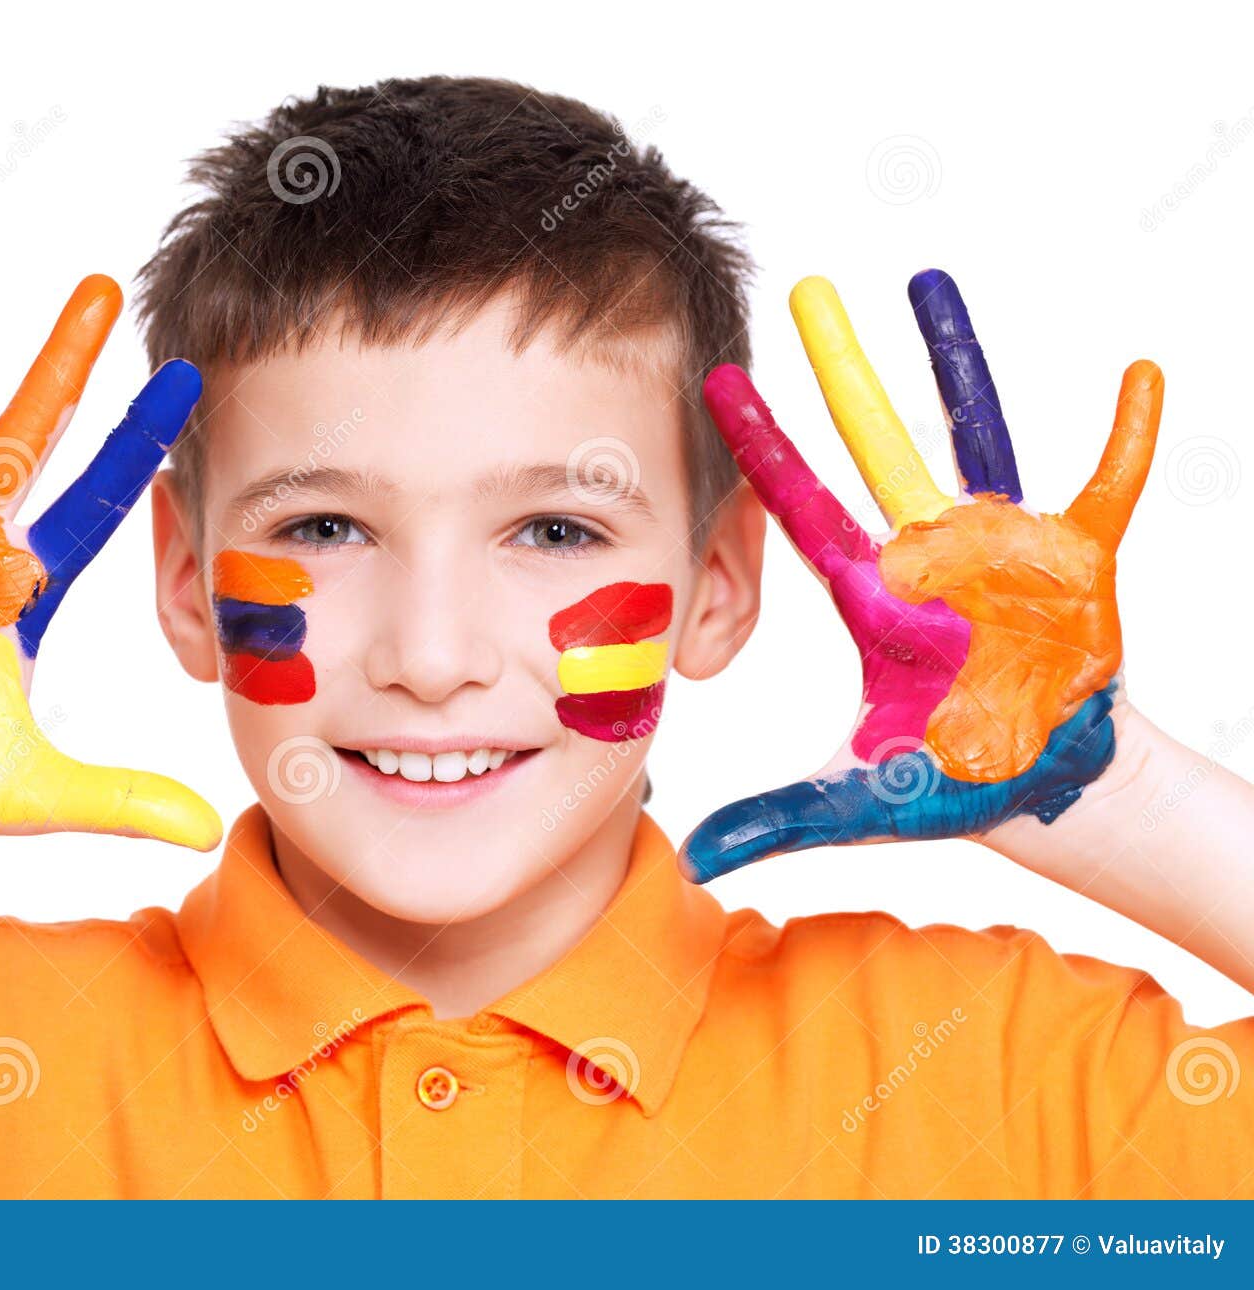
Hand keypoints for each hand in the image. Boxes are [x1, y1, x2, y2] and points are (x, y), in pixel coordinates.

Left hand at [681, 270, 1160, 880]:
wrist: (1044, 782)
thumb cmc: (951, 779)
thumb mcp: (862, 797)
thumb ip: (780, 819)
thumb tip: (695, 863)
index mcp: (873, 597)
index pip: (799, 508)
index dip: (760, 449)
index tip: (715, 383)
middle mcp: (926, 552)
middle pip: (870, 444)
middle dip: (838, 370)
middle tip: (803, 291)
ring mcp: (999, 544)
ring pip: (973, 428)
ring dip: (951, 357)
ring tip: (925, 276)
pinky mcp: (1075, 555)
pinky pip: (1105, 483)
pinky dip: (1127, 435)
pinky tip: (1140, 374)